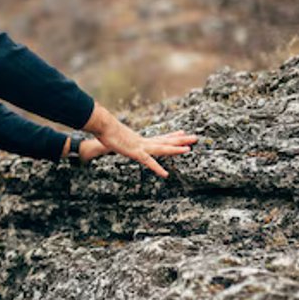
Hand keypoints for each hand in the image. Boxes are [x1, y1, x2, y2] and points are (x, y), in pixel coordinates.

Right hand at [82, 105, 198, 177]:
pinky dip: (157, 168)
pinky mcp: (135, 153)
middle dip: (181, 140)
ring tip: (189, 149)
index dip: (171, 136)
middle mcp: (143, 141)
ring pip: (162, 148)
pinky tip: (165, 174)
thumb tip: (114, 136)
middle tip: (195, 137)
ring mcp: (140, 147)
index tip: (182, 133)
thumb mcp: (115, 135)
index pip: (159, 137)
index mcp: (140, 138)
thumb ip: (118, 137)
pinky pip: (149, 162)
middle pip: (165, 140)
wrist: (103, 125)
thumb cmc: (105, 129)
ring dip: (175, 149)